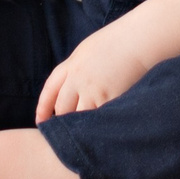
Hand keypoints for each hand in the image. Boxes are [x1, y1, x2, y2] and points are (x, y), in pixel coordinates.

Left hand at [35, 20, 160, 121]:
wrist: (138, 40)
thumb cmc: (116, 42)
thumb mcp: (87, 51)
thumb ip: (76, 69)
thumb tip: (70, 87)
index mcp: (70, 66)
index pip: (49, 90)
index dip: (43, 108)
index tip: (41, 121)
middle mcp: (78, 80)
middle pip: (62, 108)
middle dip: (62, 121)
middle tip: (65, 133)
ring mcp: (93, 91)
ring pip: (79, 117)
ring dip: (80, 128)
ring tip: (83, 138)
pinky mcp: (110, 99)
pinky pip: (99, 119)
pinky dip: (99, 126)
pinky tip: (101, 132)